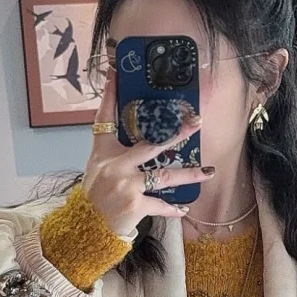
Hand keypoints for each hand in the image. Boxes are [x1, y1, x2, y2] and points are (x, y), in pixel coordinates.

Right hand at [82, 67, 213, 237]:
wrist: (87, 226)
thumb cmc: (96, 193)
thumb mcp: (98, 164)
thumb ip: (112, 144)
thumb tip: (131, 127)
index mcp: (105, 152)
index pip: (106, 117)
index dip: (112, 95)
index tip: (118, 70)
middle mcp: (117, 166)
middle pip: (150, 145)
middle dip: (175, 134)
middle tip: (196, 123)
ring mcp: (127, 187)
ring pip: (164, 175)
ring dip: (189, 174)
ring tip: (209, 171)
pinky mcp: (135, 206)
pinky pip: (160, 205)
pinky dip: (172, 209)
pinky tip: (184, 209)